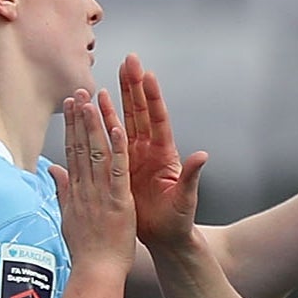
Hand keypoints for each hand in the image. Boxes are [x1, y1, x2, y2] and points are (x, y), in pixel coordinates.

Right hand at [53, 87, 136, 274]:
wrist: (96, 272)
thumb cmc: (86, 250)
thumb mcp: (68, 216)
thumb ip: (61, 191)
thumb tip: (52, 170)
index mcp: (75, 192)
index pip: (72, 153)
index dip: (72, 128)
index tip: (70, 106)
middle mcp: (84, 189)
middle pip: (80, 147)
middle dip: (80, 118)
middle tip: (78, 92)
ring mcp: (100, 194)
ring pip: (96, 153)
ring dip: (95, 125)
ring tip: (94, 100)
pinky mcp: (117, 201)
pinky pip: (117, 171)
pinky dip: (118, 149)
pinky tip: (117, 128)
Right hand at [118, 53, 206, 249]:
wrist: (163, 237)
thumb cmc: (178, 219)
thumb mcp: (185, 198)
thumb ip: (191, 176)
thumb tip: (202, 156)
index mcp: (165, 154)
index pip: (158, 119)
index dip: (152, 97)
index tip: (147, 74)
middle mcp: (149, 150)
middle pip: (140, 112)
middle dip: (134, 86)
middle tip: (129, 60)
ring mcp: (134, 156)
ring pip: (123, 122)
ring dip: (115, 101)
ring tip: (107, 80)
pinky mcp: (121, 167)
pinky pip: (109, 142)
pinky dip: (103, 124)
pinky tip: (95, 108)